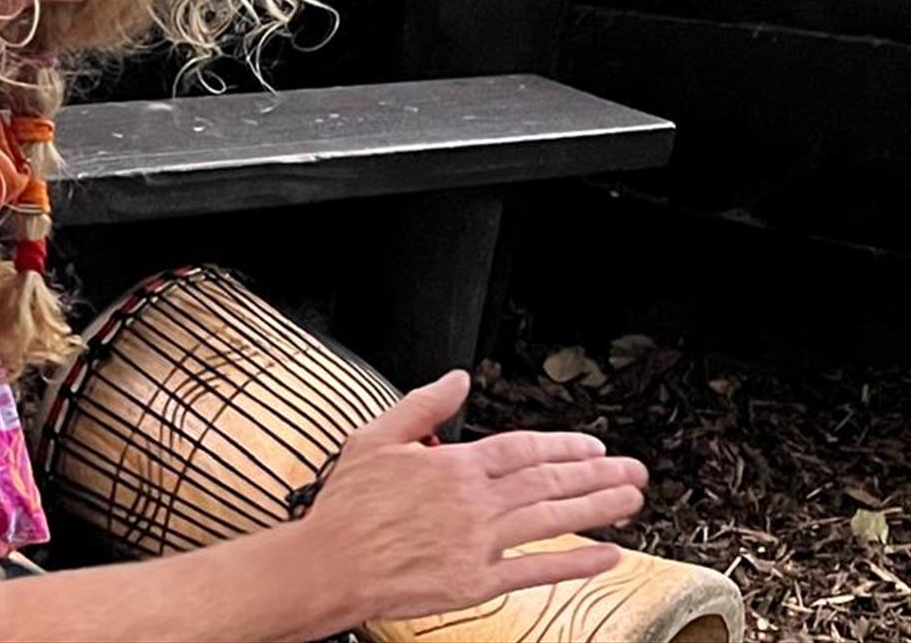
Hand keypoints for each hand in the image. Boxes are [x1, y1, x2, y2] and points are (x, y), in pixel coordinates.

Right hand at [296, 369, 647, 622]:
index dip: (562, 444)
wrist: (330, 565)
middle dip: (596, 473)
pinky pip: (538, 570)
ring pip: (553, 520)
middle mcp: (474, 502)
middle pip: (548, 480)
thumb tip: (458, 379)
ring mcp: (479, 544)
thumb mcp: (374, 439)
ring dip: (598, 508)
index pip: (522, 447)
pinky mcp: (477, 582)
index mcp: (452, 466)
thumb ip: (421, 405)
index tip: (590, 445)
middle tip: (632, 469)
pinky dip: (577, 562)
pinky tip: (607, 554)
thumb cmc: (346, 508)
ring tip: (630, 500)